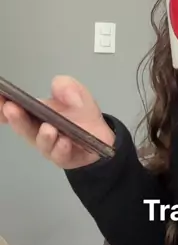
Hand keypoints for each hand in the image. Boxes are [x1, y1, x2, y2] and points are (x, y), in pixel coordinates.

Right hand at [0, 76, 114, 167]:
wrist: (99, 135)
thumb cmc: (80, 114)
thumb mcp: (75, 93)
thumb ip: (66, 86)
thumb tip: (57, 86)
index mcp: (34, 116)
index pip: (14, 112)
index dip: (3, 107)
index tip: (0, 98)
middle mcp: (37, 133)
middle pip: (24, 128)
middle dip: (17, 119)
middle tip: (11, 109)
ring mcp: (50, 147)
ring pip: (43, 144)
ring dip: (44, 136)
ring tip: (48, 129)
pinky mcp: (66, 158)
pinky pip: (61, 156)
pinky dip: (61, 149)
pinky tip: (64, 142)